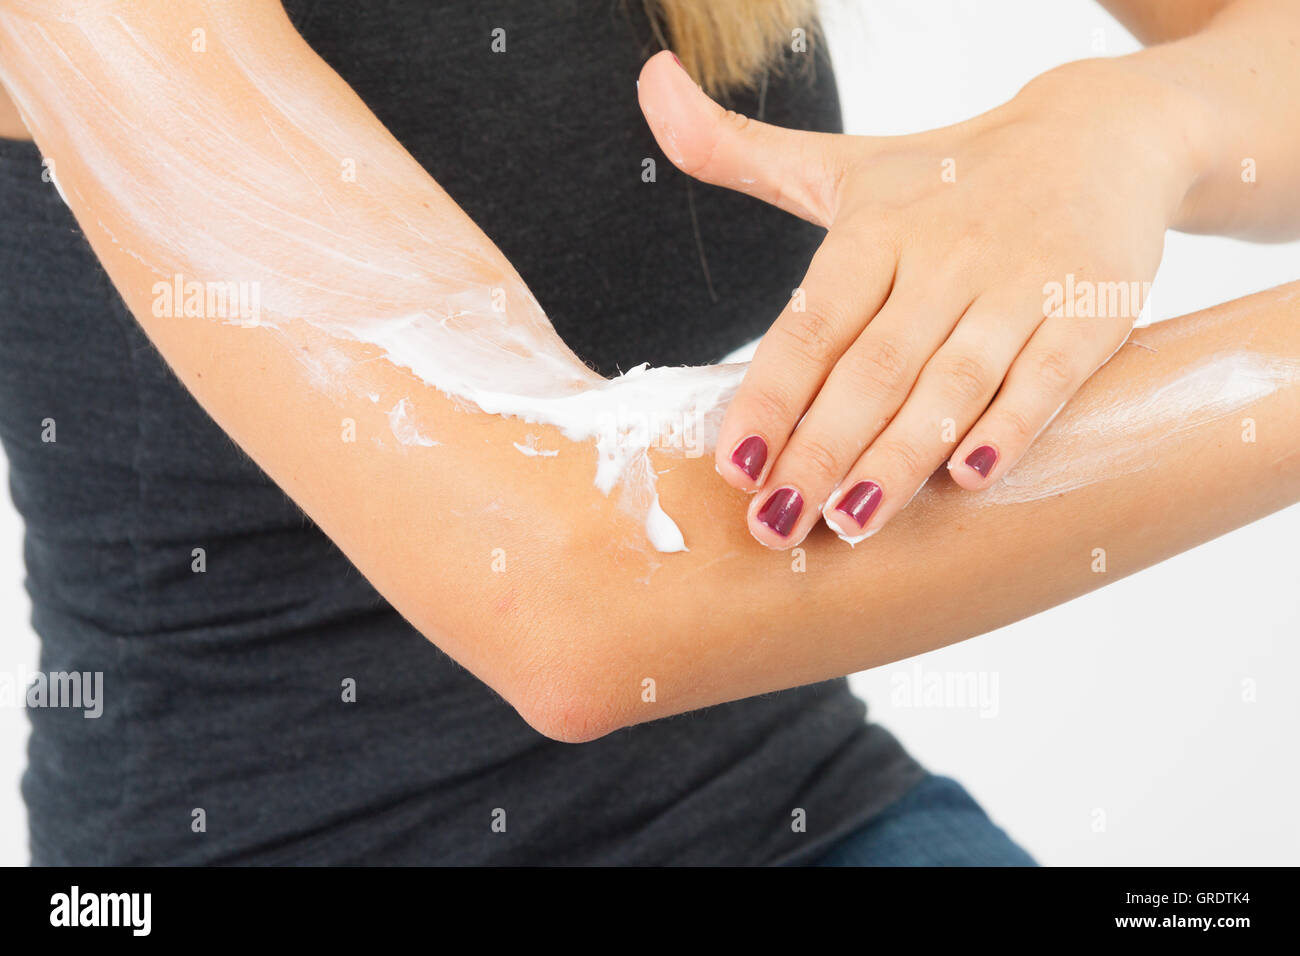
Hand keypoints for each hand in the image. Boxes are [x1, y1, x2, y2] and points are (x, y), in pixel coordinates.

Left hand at [638, 52, 1198, 547]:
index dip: (769, 398)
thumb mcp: (842, 166)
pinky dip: (1009, 427)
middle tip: (775, 527)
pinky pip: (1046, 377)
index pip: (810, 325)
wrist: (1100, 137)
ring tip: (851, 522)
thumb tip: (647, 84)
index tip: (734, 468)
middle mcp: (943, 255)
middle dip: (819, 451)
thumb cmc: (946, 177)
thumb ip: (739, 150)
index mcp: (875, 230)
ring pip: (951, 381)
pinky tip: (969, 479)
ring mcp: (1021, 284)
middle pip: (872, 367)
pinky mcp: (1092, 310)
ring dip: (900, 457)